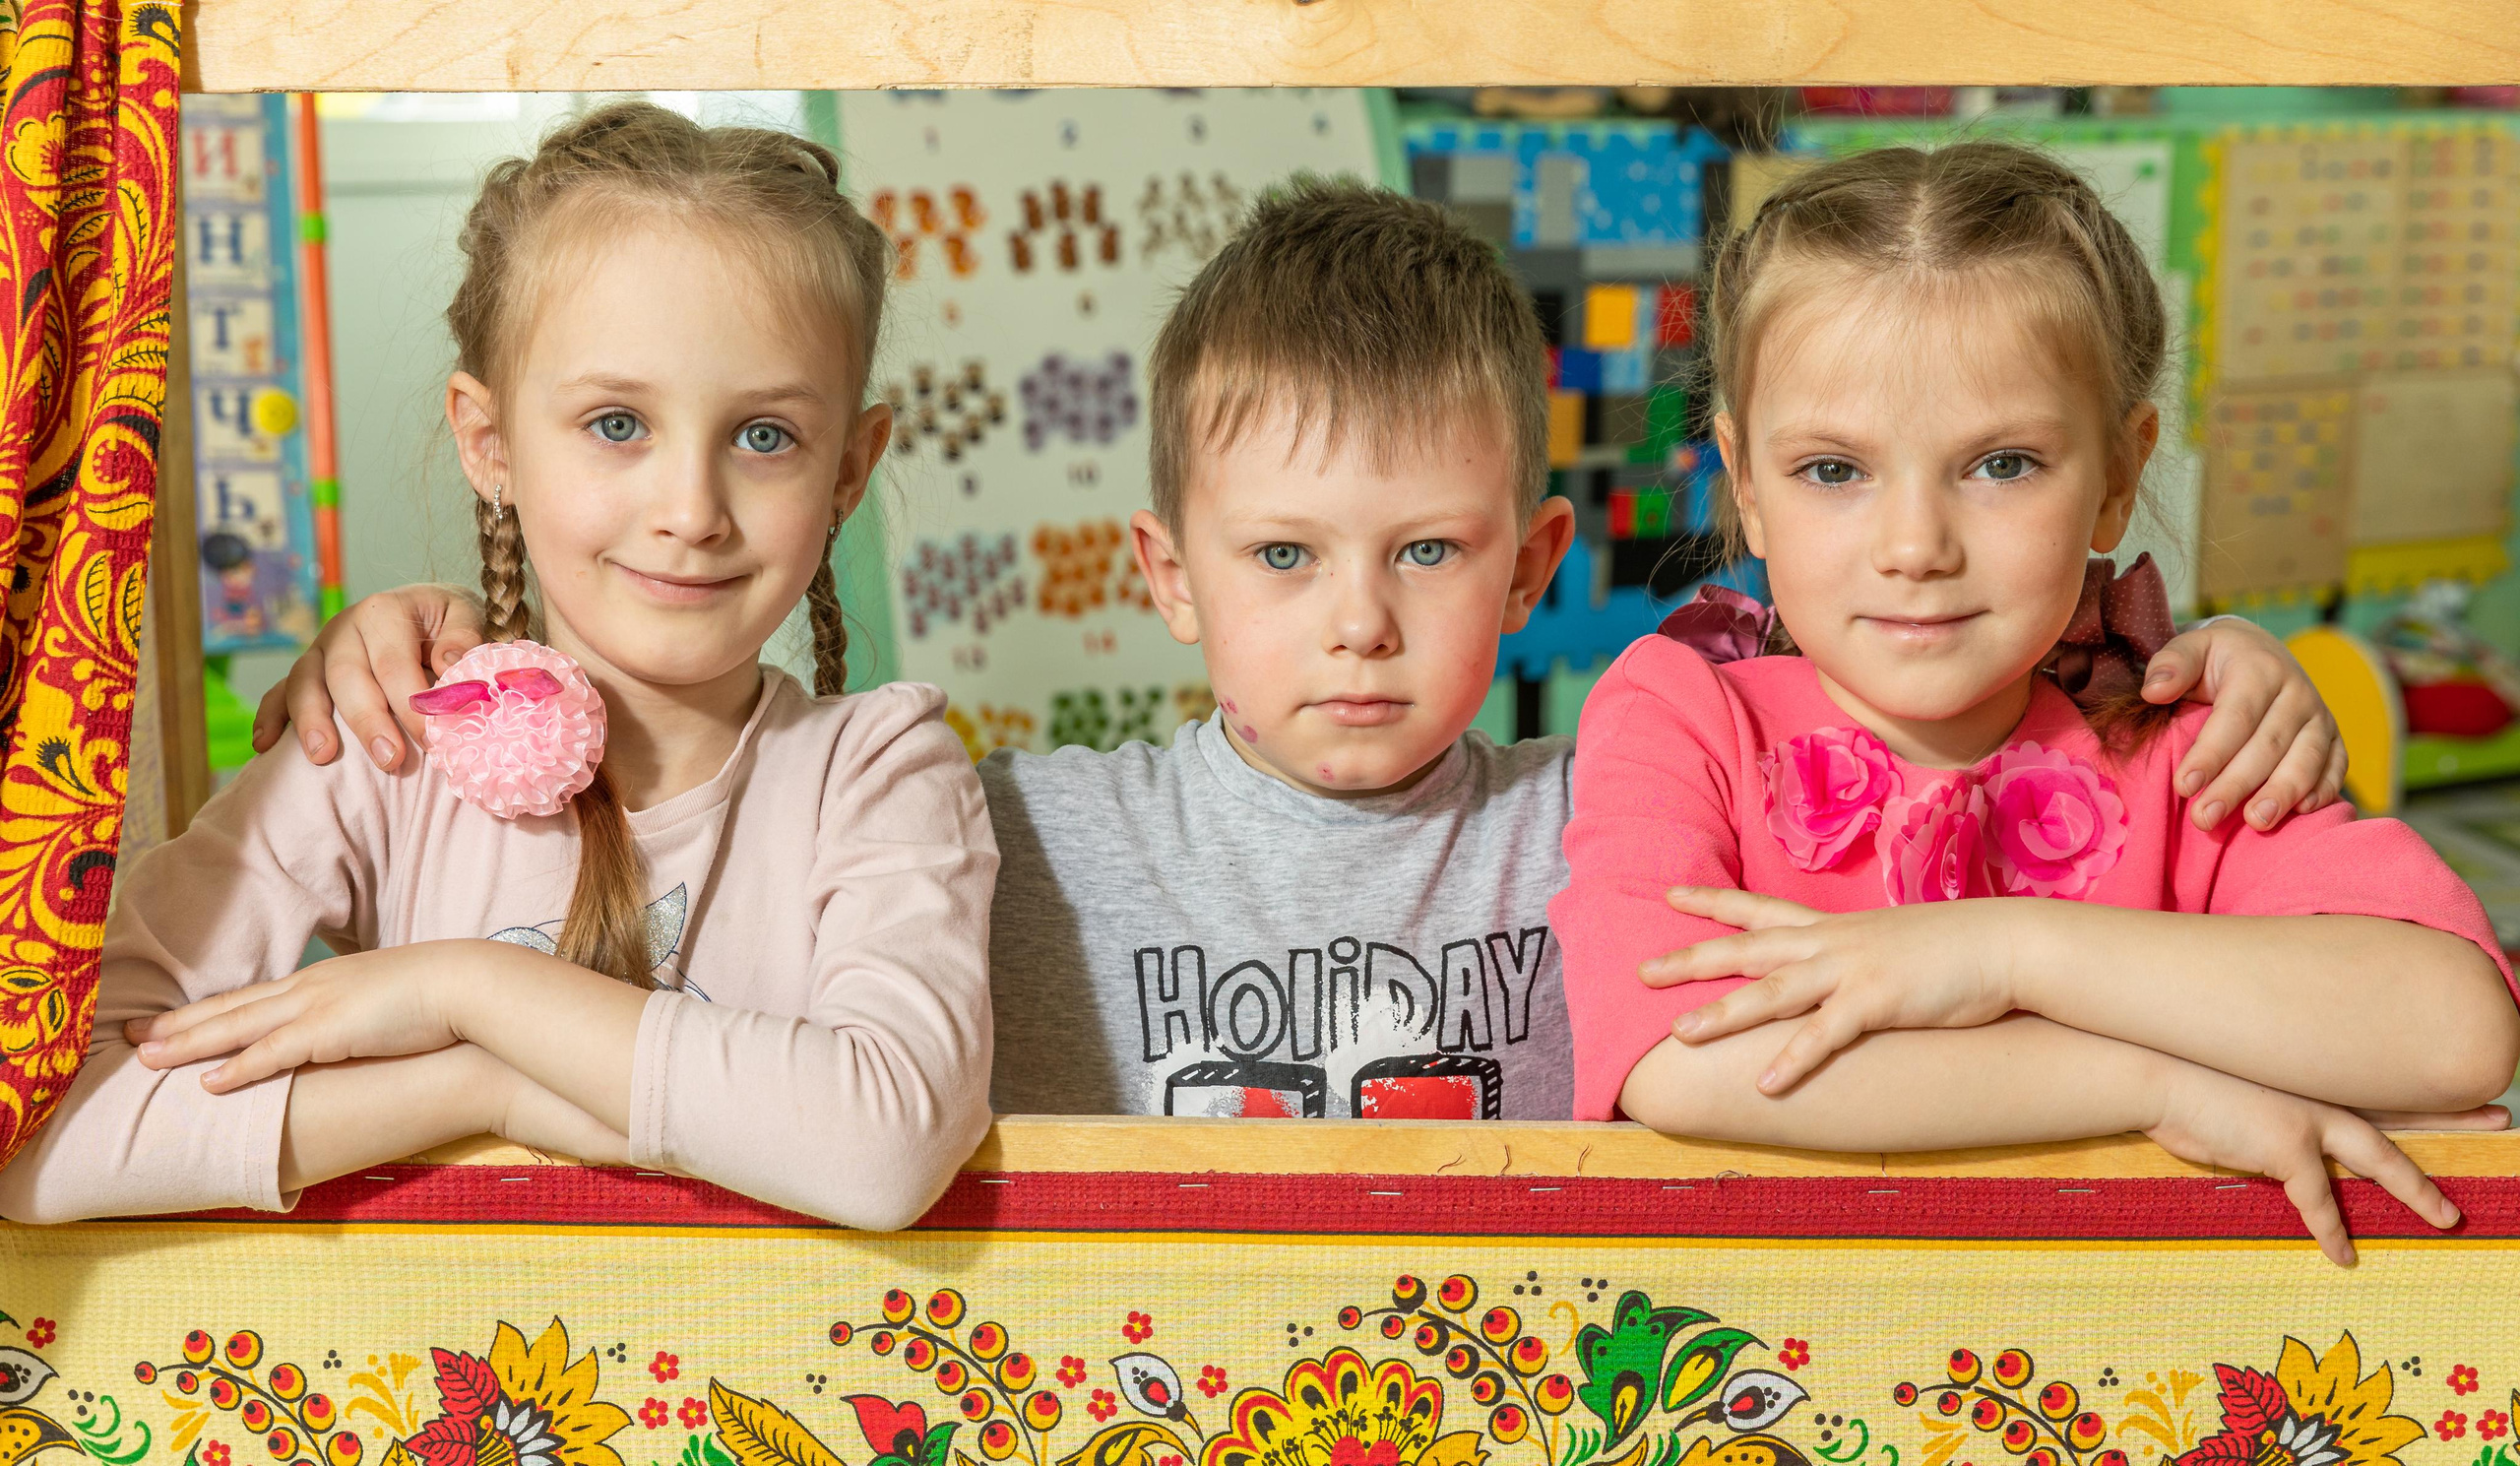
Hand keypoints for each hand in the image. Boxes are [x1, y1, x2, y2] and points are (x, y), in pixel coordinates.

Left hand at [125, 942, 489, 1092]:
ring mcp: (316, 1006)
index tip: (168, 1019)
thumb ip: (359, 1013)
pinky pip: (272, 1053)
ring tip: (146, 1057)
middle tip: (129, 1035)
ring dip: (188, 1042)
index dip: (206, 1010)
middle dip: (177, 1023)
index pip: (250, 997)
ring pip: (237, 1026)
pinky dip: (237, 1067)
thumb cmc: (438, 993)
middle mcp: (309, 988)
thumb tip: (351, 1032)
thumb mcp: (386, 999)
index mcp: (321, 981)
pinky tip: (206, 1082)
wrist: (466, 982)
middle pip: (229, 1007)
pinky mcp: (330, 1030)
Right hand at [252, 585, 487, 770]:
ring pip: (305, 682)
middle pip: (347, 675)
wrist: (425, 610)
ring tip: (323, 756)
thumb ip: (462, 637)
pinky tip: (263, 746)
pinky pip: (280, 691)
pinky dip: (269, 716)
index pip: (394, 663)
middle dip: (367, 720)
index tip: (431, 739)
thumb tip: (451, 663)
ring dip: (312, 720)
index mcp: (383, 612)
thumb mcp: (465, 615)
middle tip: (390, 760)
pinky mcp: (308, 669)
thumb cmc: (447, 622)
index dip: (411, 703)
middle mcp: (345, 627)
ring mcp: (320, 649)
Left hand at [1645, 887, 2017, 1093]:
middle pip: (1747, 949)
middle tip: (1640, 971)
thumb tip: (1835, 975)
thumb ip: (1855, 958)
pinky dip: (1794, 1059)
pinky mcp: (1879, 1001)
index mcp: (1833, 930)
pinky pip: (1826, 1035)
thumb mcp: (1891, 945)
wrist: (2009, 943)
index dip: (1713, 902)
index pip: (1760, 910)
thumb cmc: (1955, 949)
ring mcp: (1852, 970)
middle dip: (1691, 960)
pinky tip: (1765, 1084)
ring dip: (1724, 1014)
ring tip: (1679, 1033)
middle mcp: (1832, 944)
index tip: (1669, 895)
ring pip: (1773, 991)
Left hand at [2142, 618, 2344, 831]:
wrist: (2258, 650)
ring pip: (2307, 759)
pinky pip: (2337, 765)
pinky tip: (2301, 812)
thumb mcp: (2189, 648)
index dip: (2210, 754)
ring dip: (2282, 794)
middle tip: (2204, 818)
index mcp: (2259, 669)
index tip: (2183, 786)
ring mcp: (2319, 715)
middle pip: (2268, 746)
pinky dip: (2324, 789)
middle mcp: (2297, 692)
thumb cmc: (2213, 658)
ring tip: (2256, 823)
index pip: (2235, 718)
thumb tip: (2153, 691)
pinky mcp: (2334, 736)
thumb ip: (2170, 665)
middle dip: (2235, 785)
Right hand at [2145, 1063, 2469, 1265]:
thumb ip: (2263, 1094)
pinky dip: (2331, 1231)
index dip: (2418, 1085)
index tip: (2457, 1080)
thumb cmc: (2179, 1068)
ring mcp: (2309, 1117)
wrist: (2152, 1067)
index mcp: (2311, 1073)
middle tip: (2501, 1119)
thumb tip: (2263, 1115)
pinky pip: (2318, 1201)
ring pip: (2381, 1158)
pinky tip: (2344, 1257)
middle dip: (2455, 1118)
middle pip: (2402, 1108)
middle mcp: (2321, 1090)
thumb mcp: (2232, 1073)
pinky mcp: (2285, 1147)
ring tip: (2447, 1218)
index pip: (2379, 1080)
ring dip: (2417, 1189)